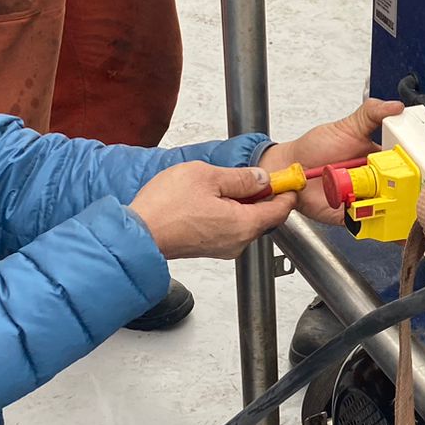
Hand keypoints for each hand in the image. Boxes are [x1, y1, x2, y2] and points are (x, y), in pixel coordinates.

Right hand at [131, 163, 296, 259]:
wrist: (137, 233)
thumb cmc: (166, 206)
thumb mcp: (207, 176)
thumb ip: (240, 178)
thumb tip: (261, 178)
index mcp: (244, 224)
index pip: (280, 210)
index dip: (286, 192)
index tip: (287, 179)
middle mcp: (238, 242)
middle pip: (264, 217)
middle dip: (264, 196)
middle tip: (254, 176)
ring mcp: (223, 248)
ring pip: (245, 223)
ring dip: (243, 204)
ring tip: (224, 184)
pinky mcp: (208, 248)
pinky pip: (229, 229)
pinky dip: (229, 213)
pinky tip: (211, 199)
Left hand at [260, 98, 404, 222]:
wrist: (290, 170)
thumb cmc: (315, 149)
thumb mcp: (346, 127)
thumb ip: (371, 114)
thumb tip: (396, 106)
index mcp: (380, 160)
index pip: (405, 165)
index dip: (415, 168)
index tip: (418, 167)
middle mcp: (377, 182)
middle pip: (403, 190)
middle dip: (408, 192)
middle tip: (398, 184)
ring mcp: (366, 201)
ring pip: (391, 210)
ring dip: (394, 209)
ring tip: (385, 199)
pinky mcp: (354, 218)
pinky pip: (372, 225)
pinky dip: (379, 226)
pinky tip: (379, 220)